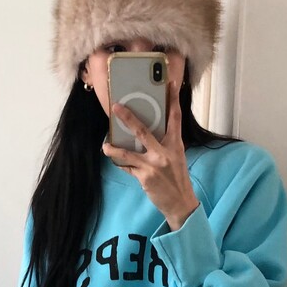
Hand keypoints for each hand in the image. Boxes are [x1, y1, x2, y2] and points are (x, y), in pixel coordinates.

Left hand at [102, 80, 199, 230]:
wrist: (180, 203)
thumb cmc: (177, 178)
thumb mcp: (176, 157)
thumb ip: (165, 144)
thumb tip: (147, 133)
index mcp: (175, 144)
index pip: (175, 117)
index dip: (173, 99)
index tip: (170, 83)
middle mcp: (164, 152)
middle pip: (143, 131)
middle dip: (128, 118)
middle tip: (116, 107)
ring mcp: (153, 165)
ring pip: (128, 153)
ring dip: (114, 149)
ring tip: (105, 146)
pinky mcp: (145, 177)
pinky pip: (128, 167)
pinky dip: (121, 164)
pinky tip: (116, 161)